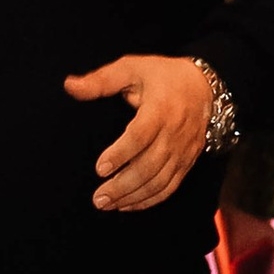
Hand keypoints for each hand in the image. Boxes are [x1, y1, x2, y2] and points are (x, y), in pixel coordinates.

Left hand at [65, 55, 214, 212]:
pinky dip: (150, 200)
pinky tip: (128, 205)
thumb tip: (70, 86)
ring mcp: (183, 150)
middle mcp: (175, 132)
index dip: (120, 154)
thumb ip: (101, 81)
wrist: (203, 86)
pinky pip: (170, 186)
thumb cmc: (162, 76)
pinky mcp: (187, 161)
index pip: (140, 136)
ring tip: (108, 204)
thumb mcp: (131, 68)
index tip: (99, 168)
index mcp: (160, 108)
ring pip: (159, 181)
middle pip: (149, 166)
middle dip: (123, 186)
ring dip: (133, 197)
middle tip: (98, 198)